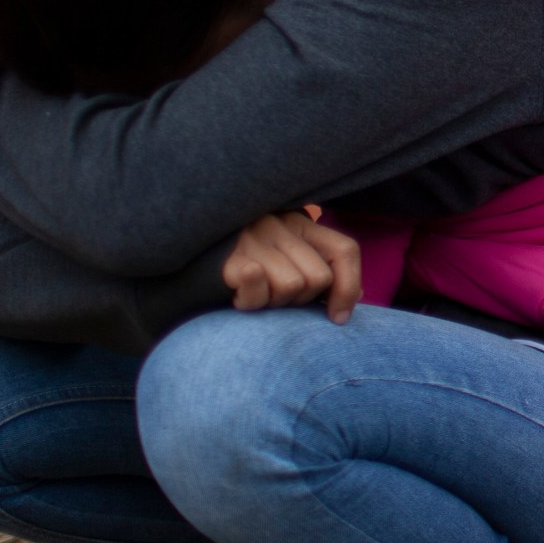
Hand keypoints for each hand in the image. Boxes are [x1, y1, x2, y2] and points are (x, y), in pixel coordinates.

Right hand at [222, 213, 361, 322]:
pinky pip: (257, 284)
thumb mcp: (288, 262)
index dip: (349, 287)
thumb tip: (356, 297)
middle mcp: (279, 225)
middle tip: (276, 299)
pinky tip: (239, 297)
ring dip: (275, 303)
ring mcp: (252, 238)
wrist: (188, 259)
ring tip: (257, 296)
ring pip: (291, 285)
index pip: (345, 251)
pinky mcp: (228, 257)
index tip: (338, 318)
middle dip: (301, 301)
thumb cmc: (247, 267)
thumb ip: (321, 272)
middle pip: (318, 278)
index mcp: (301, 225)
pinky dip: (251, 300)